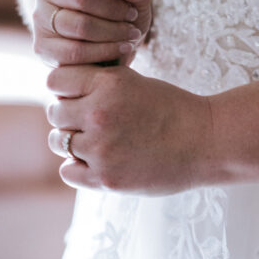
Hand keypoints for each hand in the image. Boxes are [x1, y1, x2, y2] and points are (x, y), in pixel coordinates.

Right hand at [32, 0, 152, 66]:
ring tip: (131, 32)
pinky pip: (74, 52)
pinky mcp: (43, 47)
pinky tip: (122, 47)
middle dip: (112, 8)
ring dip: (112, 31)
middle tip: (132, 14)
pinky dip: (104, 51)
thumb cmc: (119, 4)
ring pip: (79, 25)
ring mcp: (40, 17)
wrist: (110, 37)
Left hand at [46, 64, 212, 193]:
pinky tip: (98, 159)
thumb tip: (63, 87)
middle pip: (54, 111)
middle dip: (67, 113)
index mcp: (108, 83)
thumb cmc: (171, 107)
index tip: (77, 92)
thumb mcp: (134, 81)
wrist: (203, 141)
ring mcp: (100, 148)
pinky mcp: (105, 178)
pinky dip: (77, 166)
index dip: (65, 85)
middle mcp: (99, 114)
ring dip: (71, 140)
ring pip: (59, 141)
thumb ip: (100, 83)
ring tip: (96, 139)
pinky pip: (68, 171)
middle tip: (88, 118)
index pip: (56, 79)